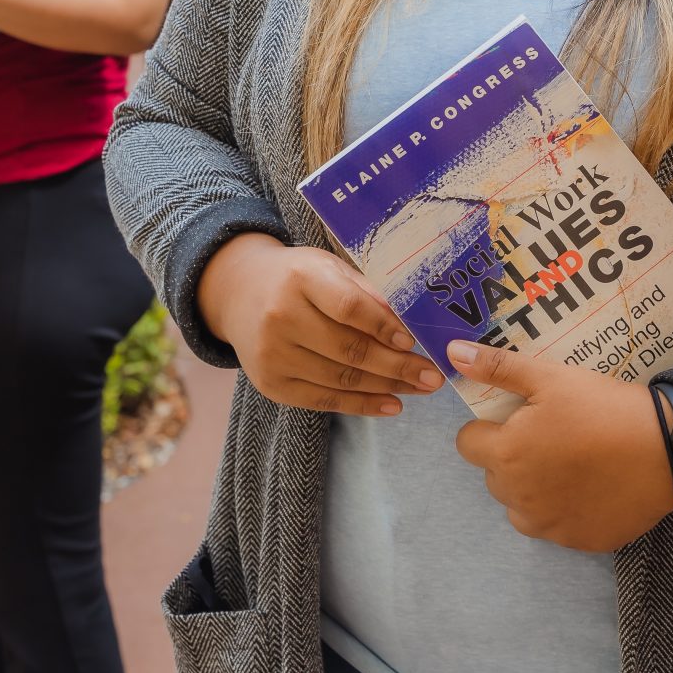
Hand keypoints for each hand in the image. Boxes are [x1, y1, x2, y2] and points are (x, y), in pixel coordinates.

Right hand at [197, 233, 442, 416]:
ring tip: (420, 388)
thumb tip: (408, 321)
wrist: (239, 293)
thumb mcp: (327, 267)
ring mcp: (272, 354)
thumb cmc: (296, 278)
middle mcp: (280, 316)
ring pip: (341, 379)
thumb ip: (364, 290)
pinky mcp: (270, 384)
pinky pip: (324, 400)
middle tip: (433, 375)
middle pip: (349, 349)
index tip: (414, 340)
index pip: (348, 307)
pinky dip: (362, 405)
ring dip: (387, 387)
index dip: (384, 326)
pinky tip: (391, 404)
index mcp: (300, 277)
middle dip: (397, 366)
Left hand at [450, 342, 672, 552]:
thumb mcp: (550, 378)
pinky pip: (555, 524)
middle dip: (513, 456)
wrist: (668, 450)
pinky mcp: (578, 541)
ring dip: (534, 487)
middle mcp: (518, 499)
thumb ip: (498, 368)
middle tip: (553, 435)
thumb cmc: (604, 409)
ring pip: (521, 505)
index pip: (468, 444)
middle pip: (496, 475)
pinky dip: (565, 508)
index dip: (490, 427)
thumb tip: (453, 354)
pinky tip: (592, 486)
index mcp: (507, 456)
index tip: (520, 418)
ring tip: (572, 462)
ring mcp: (549, 525)